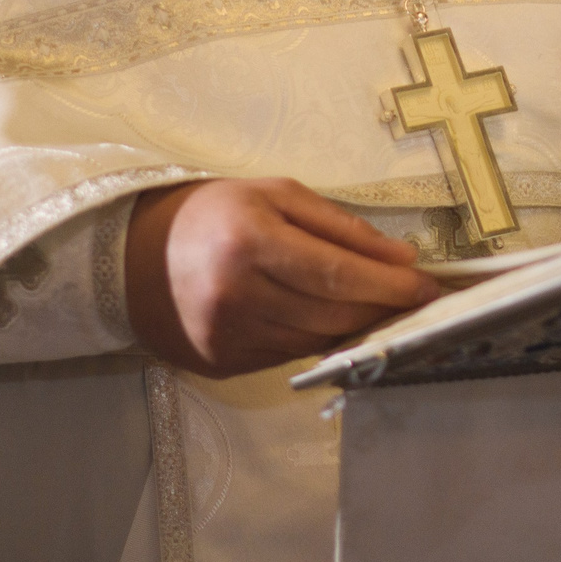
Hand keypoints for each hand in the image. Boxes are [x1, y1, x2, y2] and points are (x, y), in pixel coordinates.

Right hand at [126, 179, 443, 375]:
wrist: (133, 258)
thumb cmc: (212, 214)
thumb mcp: (274, 196)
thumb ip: (339, 226)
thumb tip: (400, 258)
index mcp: (250, 242)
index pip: (337, 273)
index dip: (388, 285)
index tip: (427, 286)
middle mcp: (237, 295)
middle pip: (333, 314)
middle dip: (381, 308)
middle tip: (414, 298)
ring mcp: (228, 337)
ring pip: (316, 342)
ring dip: (355, 327)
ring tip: (378, 308)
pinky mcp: (223, 364)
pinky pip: (289, 355)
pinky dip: (318, 339)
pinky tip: (330, 321)